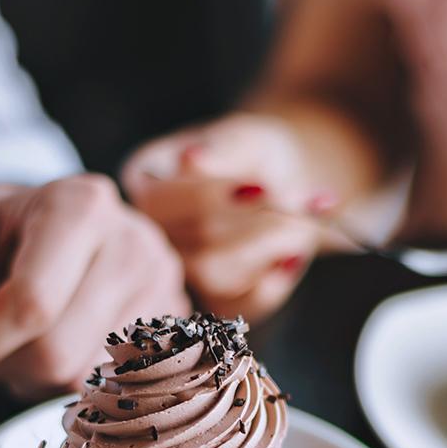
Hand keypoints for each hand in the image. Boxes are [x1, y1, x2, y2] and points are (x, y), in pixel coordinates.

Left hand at [0, 175, 189, 398]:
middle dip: (5, 365)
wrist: (51, 226)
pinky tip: (60, 347)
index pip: (32, 305)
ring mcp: (164, 286)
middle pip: (58, 352)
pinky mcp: (175, 324)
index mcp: (80, 205)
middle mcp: (135, 242)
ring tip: (24, 340)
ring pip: (84, 378)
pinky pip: (114, 388)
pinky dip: (71, 381)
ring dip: (35, 378)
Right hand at [122, 113, 334, 321]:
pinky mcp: (212, 301)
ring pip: (214, 276)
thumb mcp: (244, 139)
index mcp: (142, 180)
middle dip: (257, 222)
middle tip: (304, 201)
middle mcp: (149, 232)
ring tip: (304, 222)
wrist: (281, 184)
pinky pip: (238, 308)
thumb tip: (194, 159)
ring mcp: (179, 272)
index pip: (159, 201)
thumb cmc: (255, 154)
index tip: (264, 185)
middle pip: (191, 241)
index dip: (212, 196)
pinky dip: (273, 284)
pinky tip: (291, 256)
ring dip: (269, 248)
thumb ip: (225, 152)